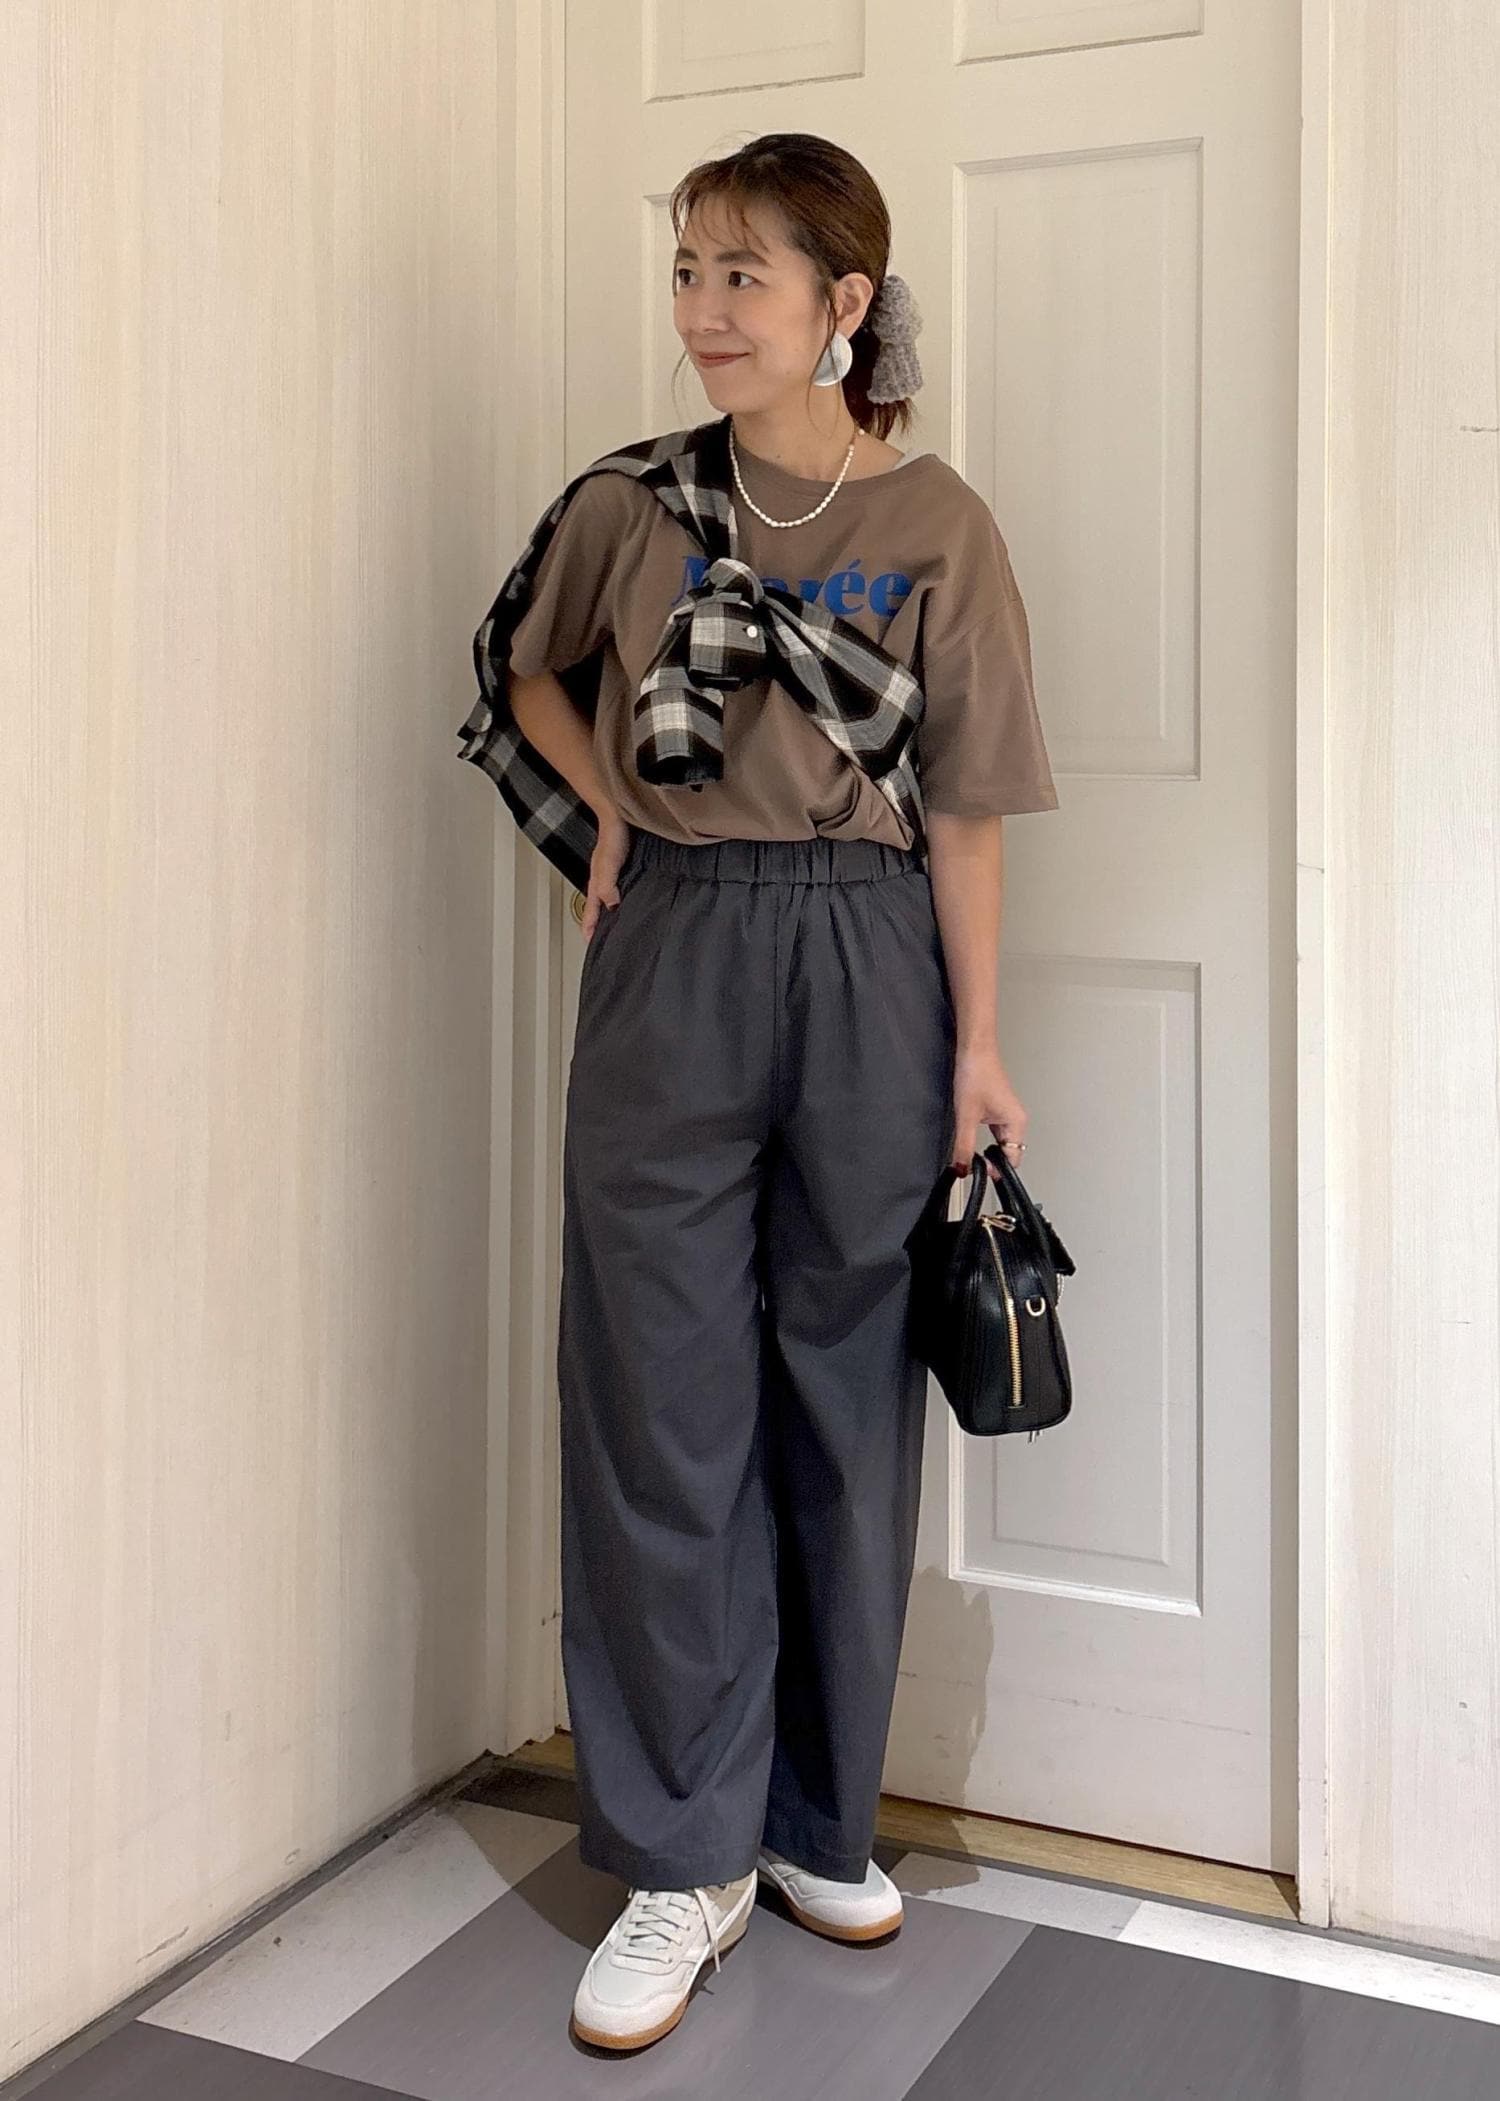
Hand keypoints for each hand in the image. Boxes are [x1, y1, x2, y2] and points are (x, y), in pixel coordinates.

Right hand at [579, 811, 632, 940]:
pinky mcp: (628, 867)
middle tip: (605, 940)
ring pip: (612, 899)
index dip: (589, 927)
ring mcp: (616, 874)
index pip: (591, 910)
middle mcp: (605, 880)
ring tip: (621, 926)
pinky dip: (628, 897)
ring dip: (615, 912)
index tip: (589, 943)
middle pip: (600, 907)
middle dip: (600, 923)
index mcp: (597, 882)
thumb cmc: (612, 833)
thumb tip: (611, 904)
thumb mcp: (607, 863)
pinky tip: (636, 900)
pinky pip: (625, 888)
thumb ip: (607, 884)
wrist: (622, 811)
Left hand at [950, 1043, 1028, 1178]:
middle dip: (992, 1163)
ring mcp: (1008, 1114)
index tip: (977, 1172)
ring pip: (1001, 1143)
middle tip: (971, 1166)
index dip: (996, 1170)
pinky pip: (996, 1132)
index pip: (1012, 1159)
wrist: (974, 1050)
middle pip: (1009, 1153)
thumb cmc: (976, 1075)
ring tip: (971, 1153)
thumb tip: (962, 1169)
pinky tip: (972, 1137)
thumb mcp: (966, 1116)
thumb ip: (964, 1146)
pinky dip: (985, 1139)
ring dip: (988, 1151)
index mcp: (1016, 1123)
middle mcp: (1016, 1120)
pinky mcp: (998, 1108)